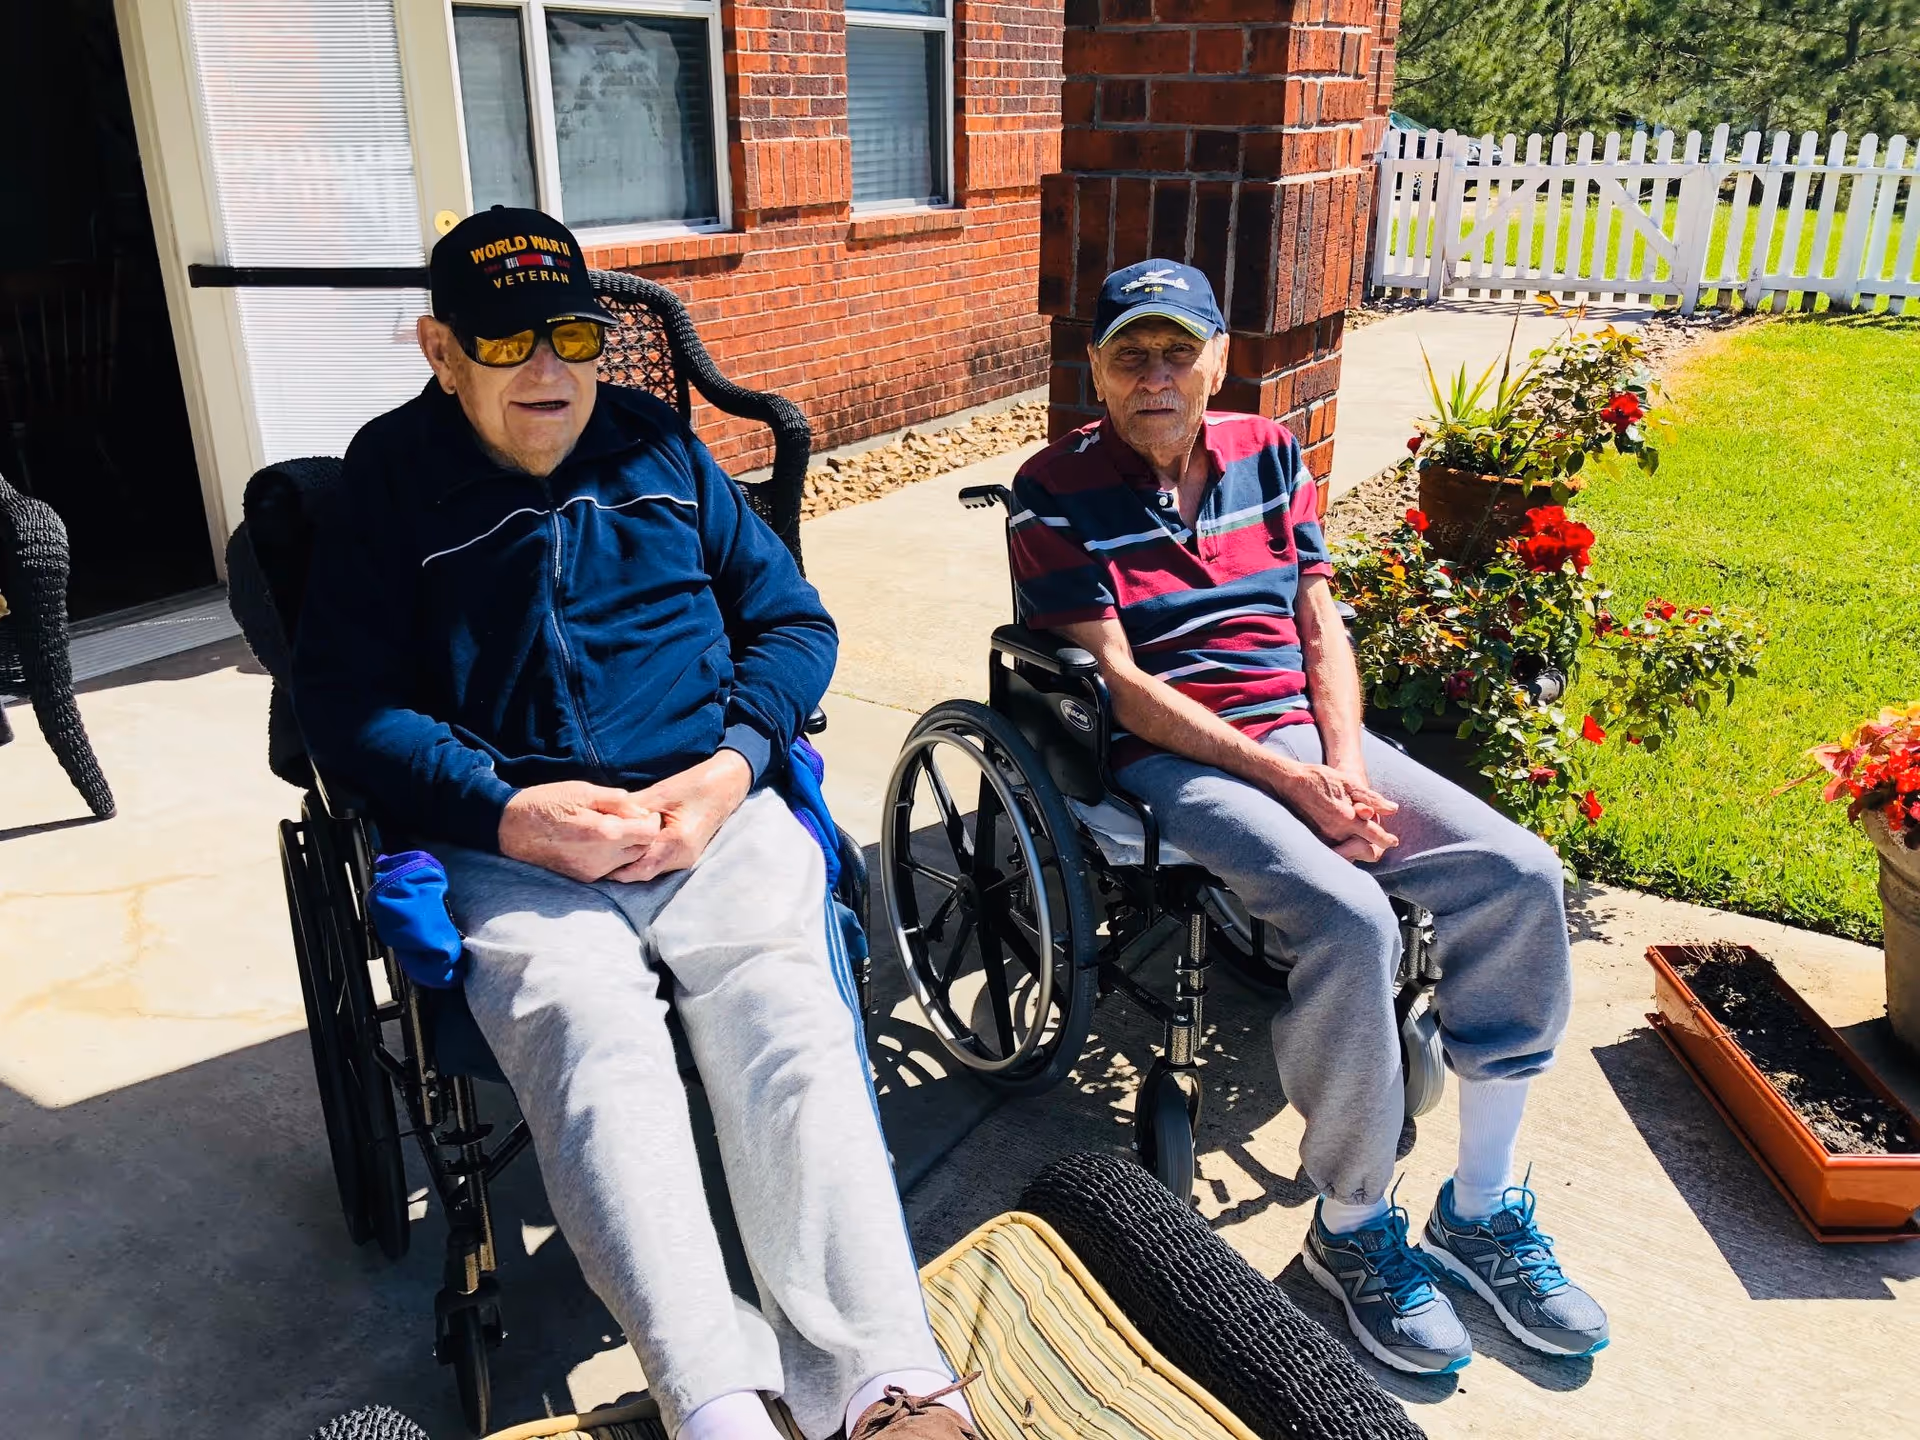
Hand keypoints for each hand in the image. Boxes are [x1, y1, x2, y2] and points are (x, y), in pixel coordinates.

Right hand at [498, 780, 661, 881]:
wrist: (511, 828)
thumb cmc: (547, 803)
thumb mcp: (584, 791)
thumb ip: (617, 801)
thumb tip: (640, 810)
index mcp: (606, 834)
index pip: (650, 834)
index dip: (652, 821)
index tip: (644, 812)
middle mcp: (603, 859)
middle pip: (642, 850)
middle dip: (641, 834)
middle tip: (629, 819)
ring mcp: (592, 872)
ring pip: (627, 861)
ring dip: (627, 846)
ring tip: (611, 829)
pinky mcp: (582, 878)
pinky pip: (609, 868)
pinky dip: (611, 856)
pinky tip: (597, 841)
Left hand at [604, 751, 752, 882]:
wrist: (727, 785)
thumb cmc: (697, 785)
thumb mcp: (662, 792)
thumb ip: (634, 808)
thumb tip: (605, 819)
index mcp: (678, 843)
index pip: (639, 867)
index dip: (614, 865)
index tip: (592, 857)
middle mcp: (683, 857)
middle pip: (642, 872)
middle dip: (618, 866)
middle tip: (593, 856)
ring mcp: (685, 858)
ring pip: (649, 869)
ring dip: (629, 861)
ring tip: (606, 850)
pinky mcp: (684, 854)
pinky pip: (657, 861)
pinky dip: (641, 856)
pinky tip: (627, 845)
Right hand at [1268, 759, 1400, 862]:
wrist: (1291, 782)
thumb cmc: (1322, 779)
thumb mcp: (1349, 782)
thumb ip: (1372, 798)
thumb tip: (1393, 809)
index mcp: (1348, 818)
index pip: (1375, 836)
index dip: (1387, 840)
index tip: (1393, 841)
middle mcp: (1337, 832)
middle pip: (1366, 852)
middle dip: (1375, 847)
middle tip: (1377, 838)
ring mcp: (1325, 839)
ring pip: (1352, 855)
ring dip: (1360, 848)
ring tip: (1362, 836)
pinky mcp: (1316, 840)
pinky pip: (1337, 853)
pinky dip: (1346, 849)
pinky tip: (1347, 839)